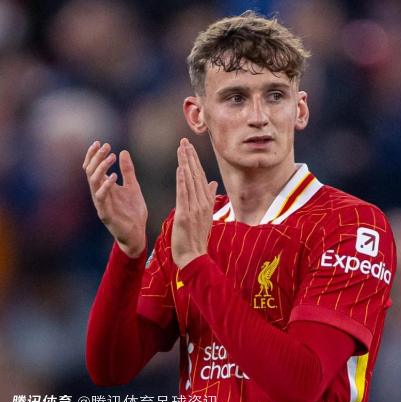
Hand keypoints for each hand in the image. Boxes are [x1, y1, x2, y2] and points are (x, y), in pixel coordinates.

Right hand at [83, 141, 147, 257]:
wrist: (137, 233)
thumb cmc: (133, 212)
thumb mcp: (133, 186)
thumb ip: (128, 171)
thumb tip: (123, 152)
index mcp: (104, 187)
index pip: (93, 168)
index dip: (94, 155)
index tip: (101, 143)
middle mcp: (99, 194)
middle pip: (91, 172)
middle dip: (96, 158)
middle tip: (106, 146)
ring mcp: (101, 204)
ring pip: (93, 182)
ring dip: (101, 168)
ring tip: (111, 157)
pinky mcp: (105, 214)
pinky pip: (101, 198)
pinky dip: (106, 186)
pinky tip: (114, 176)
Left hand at [172, 138, 217, 268]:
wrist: (194, 256)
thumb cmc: (196, 237)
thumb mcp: (205, 215)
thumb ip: (209, 197)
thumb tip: (213, 183)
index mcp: (206, 202)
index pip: (201, 176)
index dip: (195, 161)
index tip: (190, 147)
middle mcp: (202, 202)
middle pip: (196, 175)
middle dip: (190, 157)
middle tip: (184, 141)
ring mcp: (194, 208)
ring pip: (190, 181)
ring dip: (186, 164)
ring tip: (181, 149)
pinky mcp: (185, 214)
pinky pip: (184, 194)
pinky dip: (183, 181)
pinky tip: (181, 168)